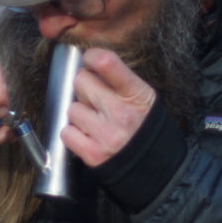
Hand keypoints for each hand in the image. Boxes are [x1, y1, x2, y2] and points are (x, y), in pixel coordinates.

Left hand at [61, 48, 159, 166]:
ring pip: (71, 109)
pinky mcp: (93, 154)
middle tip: (95, 99)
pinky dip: (73, 133)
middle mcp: (121, 113)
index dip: (91, 57)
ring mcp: (106, 135)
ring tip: (94, 121)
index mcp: (135, 94)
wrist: (155, 164)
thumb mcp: (142, 96)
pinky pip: (66, 133)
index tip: (89, 60)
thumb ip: (118, 79)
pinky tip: (88, 135)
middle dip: (84, 88)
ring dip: (79, 113)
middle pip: (80, 82)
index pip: (105, 63)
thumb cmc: (143, 125)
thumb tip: (87, 63)